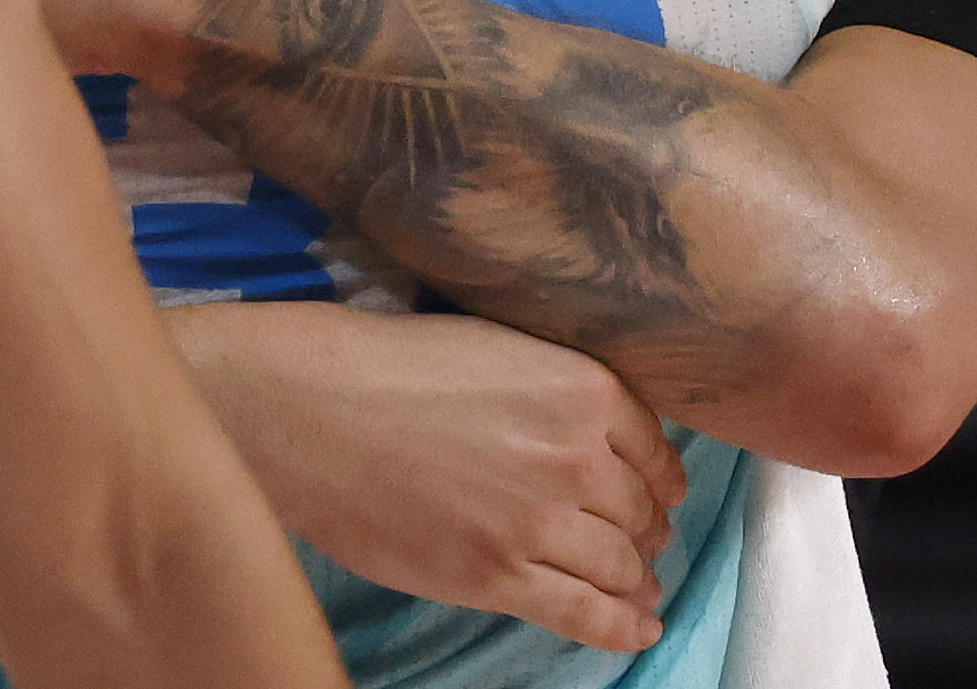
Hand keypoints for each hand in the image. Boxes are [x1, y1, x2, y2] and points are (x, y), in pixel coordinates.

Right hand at [185, 305, 689, 652]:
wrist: (316, 412)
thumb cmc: (389, 366)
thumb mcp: (497, 347)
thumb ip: (554, 390)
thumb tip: (584, 432)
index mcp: (581, 389)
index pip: (652, 446)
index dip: (660, 476)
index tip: (660, 492)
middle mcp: (575, 458)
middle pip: (639, 509)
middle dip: (646, 529)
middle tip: (642, 540)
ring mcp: (537, 523)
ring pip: (618, 564)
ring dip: (635, 577)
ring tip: (640, 585)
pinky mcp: (497, 577)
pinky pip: (583, 614)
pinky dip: (621, 627)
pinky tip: (640, 628)